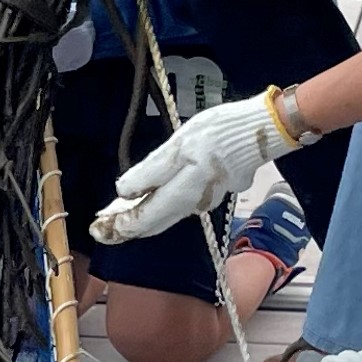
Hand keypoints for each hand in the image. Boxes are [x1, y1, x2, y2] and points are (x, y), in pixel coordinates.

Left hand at [93, 93, 298, 242]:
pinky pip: (180, 209)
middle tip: (100, 231)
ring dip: (141, 221)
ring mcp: (205, 200)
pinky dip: (160, 210)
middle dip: (125, 228)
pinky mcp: (212, 196)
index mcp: (185, 186)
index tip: (99, 225)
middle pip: (154, 221)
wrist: (261, 132)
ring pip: (166, 217)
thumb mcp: (180, 142)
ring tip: (116, 220)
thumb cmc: (220, 131)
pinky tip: (148, 205)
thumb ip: (152, 169)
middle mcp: (195, 200)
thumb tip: (124, 192)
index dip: (120, 222)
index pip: (146, 213)